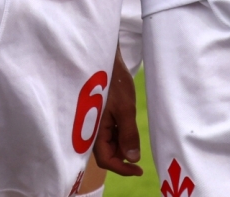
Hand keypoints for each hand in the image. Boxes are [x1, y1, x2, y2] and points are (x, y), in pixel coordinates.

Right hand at [95, 49, 143, 175]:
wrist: (104, 59)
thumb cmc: (114, 82)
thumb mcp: (125, 109)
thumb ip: (128, 135)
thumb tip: (133, 159)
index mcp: (95, 131)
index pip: (106, 160)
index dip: (123, 169)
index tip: (139, 170)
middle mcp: (90, 130)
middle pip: (107, 154)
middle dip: (123, 156)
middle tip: (138, 148)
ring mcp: (93, 123)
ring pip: (108, 143)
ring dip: (121, 143)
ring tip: (131, 129)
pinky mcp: (97, 115)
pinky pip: (107, 132)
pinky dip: (118, 133)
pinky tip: (125, 122)